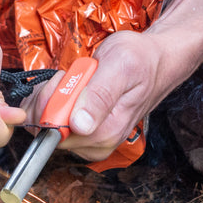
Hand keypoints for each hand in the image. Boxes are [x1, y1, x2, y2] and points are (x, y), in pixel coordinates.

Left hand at [28, 0, 202, 160]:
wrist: (154, 60)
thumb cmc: (140, 59)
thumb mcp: (120, 67)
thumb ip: (100, 95)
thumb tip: (80, 125)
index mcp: (106, 132)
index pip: (56, 132)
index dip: (51, 104)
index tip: (64, 79)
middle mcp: (98, 142)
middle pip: (48, 131)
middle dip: (49, 99)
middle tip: (70, 75)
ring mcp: (91, 138)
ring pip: (48, 127)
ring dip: (51, 98)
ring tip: (74, 79)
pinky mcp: (85, 132)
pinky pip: (53, 123)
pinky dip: (52, 101)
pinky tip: (69, 87)